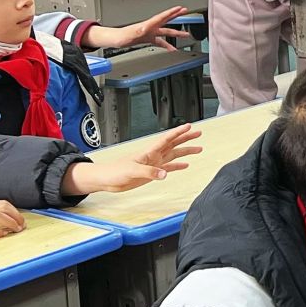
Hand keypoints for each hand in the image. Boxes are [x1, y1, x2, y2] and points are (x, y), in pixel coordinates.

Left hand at [64, 124, 201, 193]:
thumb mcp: (132, 170)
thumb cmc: (114, 171)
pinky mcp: (152, 172)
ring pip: (174, 154)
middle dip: (186, 138)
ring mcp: (154, 163)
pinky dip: (177, 166)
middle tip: (198, 133)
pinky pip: (169, 167)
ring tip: (198, 149)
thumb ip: (149, 172)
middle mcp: (154, 155)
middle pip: (174, 144)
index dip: (178, 132)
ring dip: (186, 152)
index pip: (167, 139)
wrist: (106, 180)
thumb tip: (164, 173)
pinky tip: (185, 165)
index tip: (189, 126)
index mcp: (149, 151)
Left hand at [88, 5, 192, 51]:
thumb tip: (146, 28)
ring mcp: (150, 33)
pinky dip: (166, 45)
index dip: (171, 12)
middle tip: (185, 11)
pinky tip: (171, 49)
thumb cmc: (122, 37)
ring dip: (175, 33)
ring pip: (165, 32)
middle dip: (176, 16)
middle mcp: (150, 27)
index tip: (180, 8)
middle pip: (166, 21)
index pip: (162, 17)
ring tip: (185, 34)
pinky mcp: (148, 39)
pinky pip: (160, 41)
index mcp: (148, 25)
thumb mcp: (131, 34)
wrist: (116, 40)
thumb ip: (139, 31)